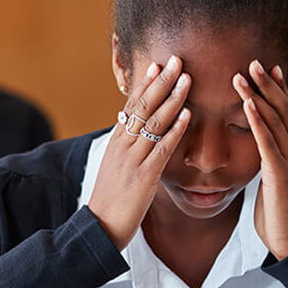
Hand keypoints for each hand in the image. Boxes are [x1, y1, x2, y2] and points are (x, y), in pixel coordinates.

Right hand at [88, 55, 191, 249]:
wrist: (100, 226)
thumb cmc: (110, 199)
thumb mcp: (114, 166)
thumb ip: (124, 145)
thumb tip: (127, 124)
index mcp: (116, 142)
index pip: (131, 106)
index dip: (145, 84)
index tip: (158, 64)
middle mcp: (122, 145)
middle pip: (143, 107)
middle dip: (161, 82)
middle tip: (177, 60)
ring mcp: (132, 160)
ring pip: (153, 123)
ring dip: (172, 99)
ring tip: (187, 79)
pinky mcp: (143, 176)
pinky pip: (162, 148)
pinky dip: (175, 130)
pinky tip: (187, 115)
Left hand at [233, 60, 287, 259]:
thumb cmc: (275, 209)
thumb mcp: (271, 177)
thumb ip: (267, 158)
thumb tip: (258, 146)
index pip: (285, 112)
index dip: (277, 89)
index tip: (267, 67)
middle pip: (281, 108)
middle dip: (267, 84)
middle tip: (252, 61)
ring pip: (273, 120)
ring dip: (256, 96)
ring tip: (242, 75)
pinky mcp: (279, 172)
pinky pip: (267, 141)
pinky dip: (257, 121)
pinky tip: (246, 105)